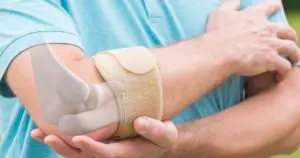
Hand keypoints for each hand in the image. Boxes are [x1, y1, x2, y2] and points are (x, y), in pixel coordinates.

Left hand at [31, 117, 177, 157]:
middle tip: (48, 137)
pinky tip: (50, 130)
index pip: (107, 154)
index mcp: (127, 154)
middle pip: (85, 157)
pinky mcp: (100, 144)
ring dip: (59, 145)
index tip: (77, 138)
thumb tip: (138, 122)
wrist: (159, 142)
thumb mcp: (165, 134)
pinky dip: (64, 139)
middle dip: (66, 148)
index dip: (92, 148)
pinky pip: (79, 145)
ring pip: (78, 153)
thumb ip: (154, 130)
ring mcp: (104, 151)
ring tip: (38, 133)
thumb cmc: (162, 137)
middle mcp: (112, 155)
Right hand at [203, 0, 298, 76]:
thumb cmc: (218, 34)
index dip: (274, 7)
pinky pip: (285, 66)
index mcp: (255, 16)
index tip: (277, 8)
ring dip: (294, 54)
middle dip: (290, 36)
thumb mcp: (220, 14)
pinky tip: (280, 75)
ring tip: (293, 59)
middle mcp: (267, 28)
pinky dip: (284, 71)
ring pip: (292, 48)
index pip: (270, 6)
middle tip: (289, 40)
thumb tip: (237, 2)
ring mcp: (271, 44)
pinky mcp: (272, 60)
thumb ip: (230, 5)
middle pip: (287, 30)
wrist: (220, 53)